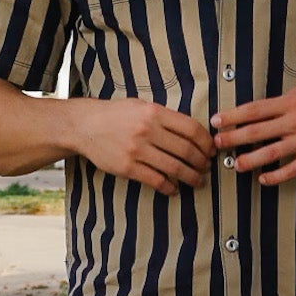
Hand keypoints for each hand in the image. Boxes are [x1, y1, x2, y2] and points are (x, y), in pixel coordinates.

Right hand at [70, 97, 214, 194]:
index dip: (206, 142)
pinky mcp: (127, 167)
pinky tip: (174, 189)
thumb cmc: (115, 115)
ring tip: (197, 181)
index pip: (191, 129)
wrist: (84, 126)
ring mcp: (137, 150)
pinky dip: (170, 188)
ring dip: (191, 177)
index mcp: (154, 113)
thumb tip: (192, 132)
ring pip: (175, 168)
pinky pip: (156, 181)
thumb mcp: (141, 106)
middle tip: (206, 168)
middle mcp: (147, 130)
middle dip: (202, 162)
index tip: (211, 150)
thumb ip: (164, 117)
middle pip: (186, 151)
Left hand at [211, 80, 295, 185]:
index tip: (216, 121)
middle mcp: (295, 121)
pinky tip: (263, 179)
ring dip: (249, 160)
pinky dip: (276, 176)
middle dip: (233, 138)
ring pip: (271, 154)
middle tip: (217, 144)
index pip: (254, 110)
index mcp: (290, 102)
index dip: (232, 116)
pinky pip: (292, 170)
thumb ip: (282, 103)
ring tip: (235, 165)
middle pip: (256, 132)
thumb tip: (258, 113)